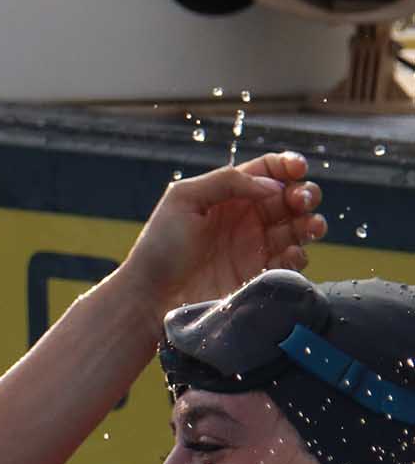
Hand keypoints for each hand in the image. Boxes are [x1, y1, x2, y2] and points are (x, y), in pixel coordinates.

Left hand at [120, 152, 325, 316]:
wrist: (151, 297)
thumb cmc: (160, 247)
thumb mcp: (183, 199)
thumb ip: (226, 182)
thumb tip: (270, 185)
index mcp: (227, 196)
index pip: (267, 172)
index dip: (287, 166)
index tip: (297, 169)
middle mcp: (245, 218)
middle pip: (290, 198)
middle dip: (304, 194)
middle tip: (301, 201)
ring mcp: (253, 247)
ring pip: (298, 228)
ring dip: (311, 223)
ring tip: (310, 227)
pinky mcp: (258, 275)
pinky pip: (291, 262)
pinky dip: (299, 255)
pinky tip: (291, 253)